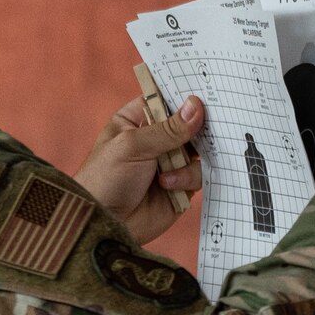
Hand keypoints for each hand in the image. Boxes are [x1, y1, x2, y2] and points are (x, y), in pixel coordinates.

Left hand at [73, 94, 206, 243]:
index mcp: (137, 120)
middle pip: (189, 123)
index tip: (204, 90)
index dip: (184, 94)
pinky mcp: (181, 186)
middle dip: (198, 125)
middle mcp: (156, 139)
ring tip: (165, 174)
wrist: (106, 225)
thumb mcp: (132, 146)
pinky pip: (199, 174)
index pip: (166, 98)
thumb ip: (167, 129)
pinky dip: (188, 178)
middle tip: (209, 125)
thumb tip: (196, 106)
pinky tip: (168, 186)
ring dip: (186, 160)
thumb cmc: (106, 179)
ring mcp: (170, 162)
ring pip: (198, 149)